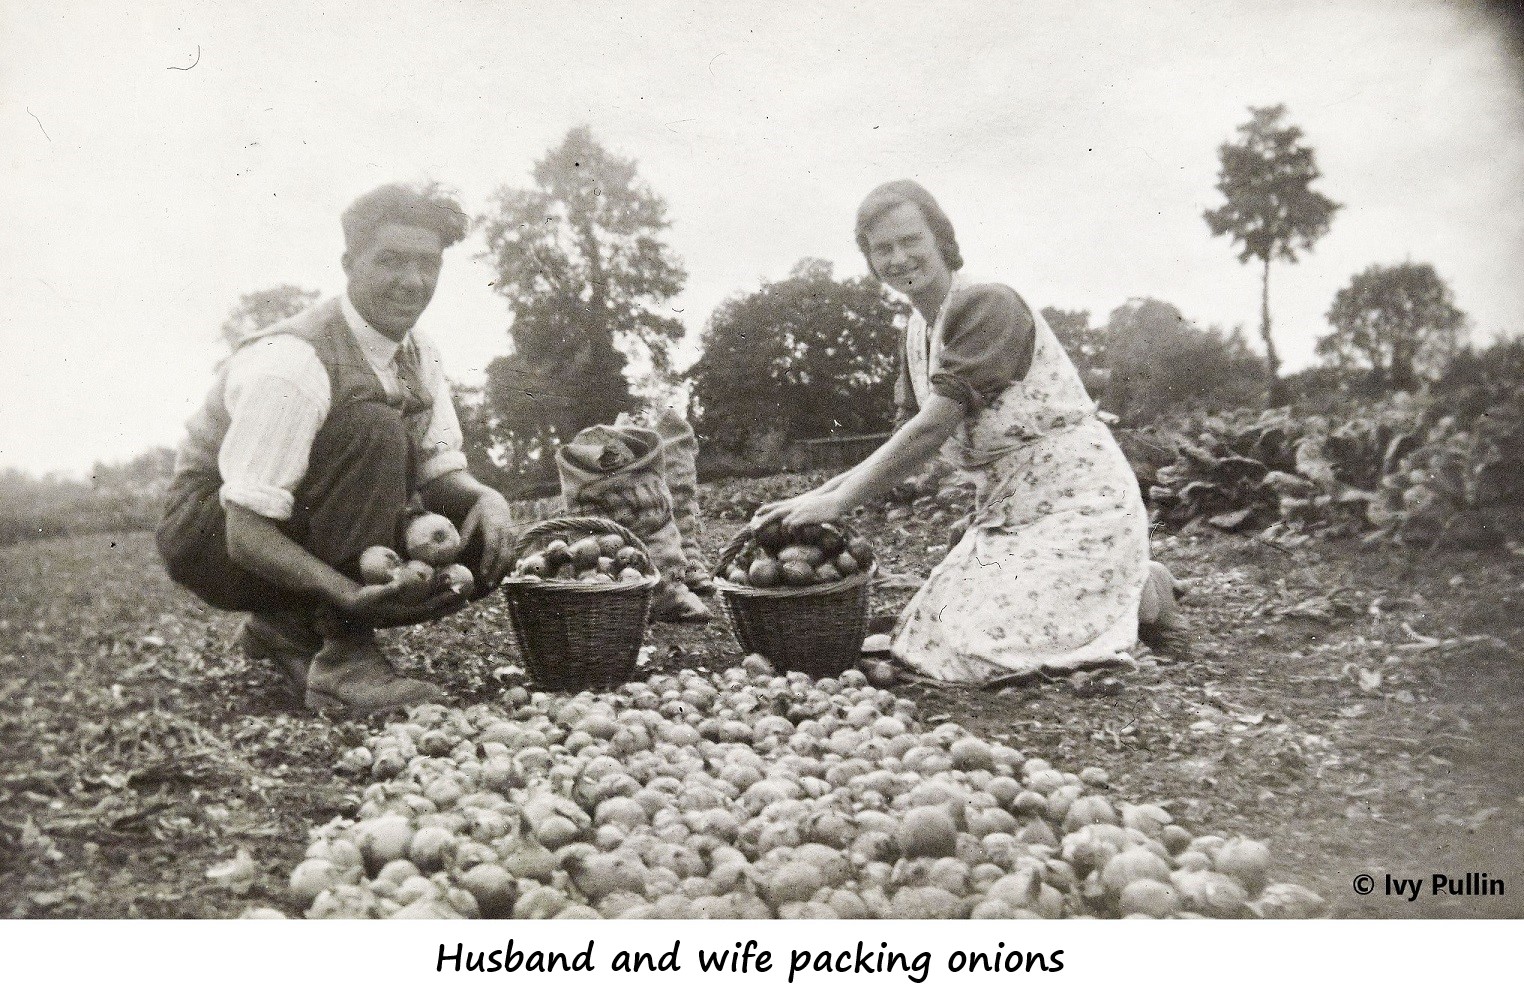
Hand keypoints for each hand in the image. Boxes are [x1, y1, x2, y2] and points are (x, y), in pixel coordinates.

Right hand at [336, 579, 468, 628]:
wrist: (352, 609)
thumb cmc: (363, 599)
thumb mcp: (375, 593)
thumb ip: (390, 589)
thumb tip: (405, 582)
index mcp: (404, 614)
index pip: (430, 607)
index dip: (445, 600)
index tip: (458, 592)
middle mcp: (408, 618)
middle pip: (435, 612)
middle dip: (452, 605)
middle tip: (469, 597)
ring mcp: (407, 616)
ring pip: (431, 611)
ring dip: (446, 605)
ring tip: (461, 598)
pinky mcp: (404, 612)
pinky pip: (424, 608)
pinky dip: (435, 603)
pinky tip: (442, 597)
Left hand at [460, 488, 516, 588]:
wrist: (495, 504)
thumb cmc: (478, 514)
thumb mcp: (469, 522)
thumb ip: (464, 537)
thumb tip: (454, 554)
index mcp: (494, 526)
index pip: (492, 547)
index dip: (488, 561)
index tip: (483, 574)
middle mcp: (506, 532)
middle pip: (504, 555)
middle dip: (497, 571)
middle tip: (488, 585)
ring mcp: (513, 537)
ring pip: (510, 558)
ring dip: (502, 572)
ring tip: (492, 585)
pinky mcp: (515, 542)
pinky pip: (512, 557)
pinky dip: (506, 569)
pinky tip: (498, 578)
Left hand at [751, 488, 845, 531]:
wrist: (835, 499)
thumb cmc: (826, 504)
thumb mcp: (811, 505)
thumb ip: (803, 510)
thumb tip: (800, 519)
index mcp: (795, 503)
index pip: (776, 505)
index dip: (766, 509)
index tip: (756, 513)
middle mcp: (795, 506)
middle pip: (775, 513)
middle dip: (764, 521)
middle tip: (754, 530)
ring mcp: (799, 511)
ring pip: (784, 523)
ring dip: (784, 533)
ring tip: (787, 539)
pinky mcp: (805, 516)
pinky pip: (794, 526)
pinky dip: (794, 533)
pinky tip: (798, 538)